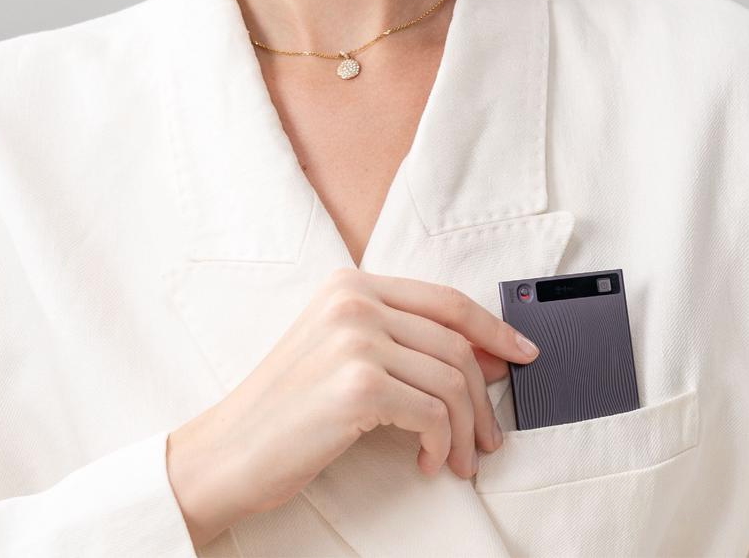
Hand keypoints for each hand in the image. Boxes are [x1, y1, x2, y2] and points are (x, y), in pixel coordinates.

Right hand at [165, 267, 539, 548]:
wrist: (225, 453)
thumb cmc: (287, 411)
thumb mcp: (342, 355)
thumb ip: (403, 342)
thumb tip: (488, 357)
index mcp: (351, 286)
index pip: (446, 301)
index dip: (493, 329)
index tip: (523, 355)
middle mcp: (354, 302)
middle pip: (456, 345)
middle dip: (484, 396)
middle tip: (491, 435)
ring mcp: (356, 340)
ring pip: (452, 381)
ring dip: (467, 429)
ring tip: (461, 459)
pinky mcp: (359, 385)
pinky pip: (434, 414)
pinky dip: (442, 444)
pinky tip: (428, 462)